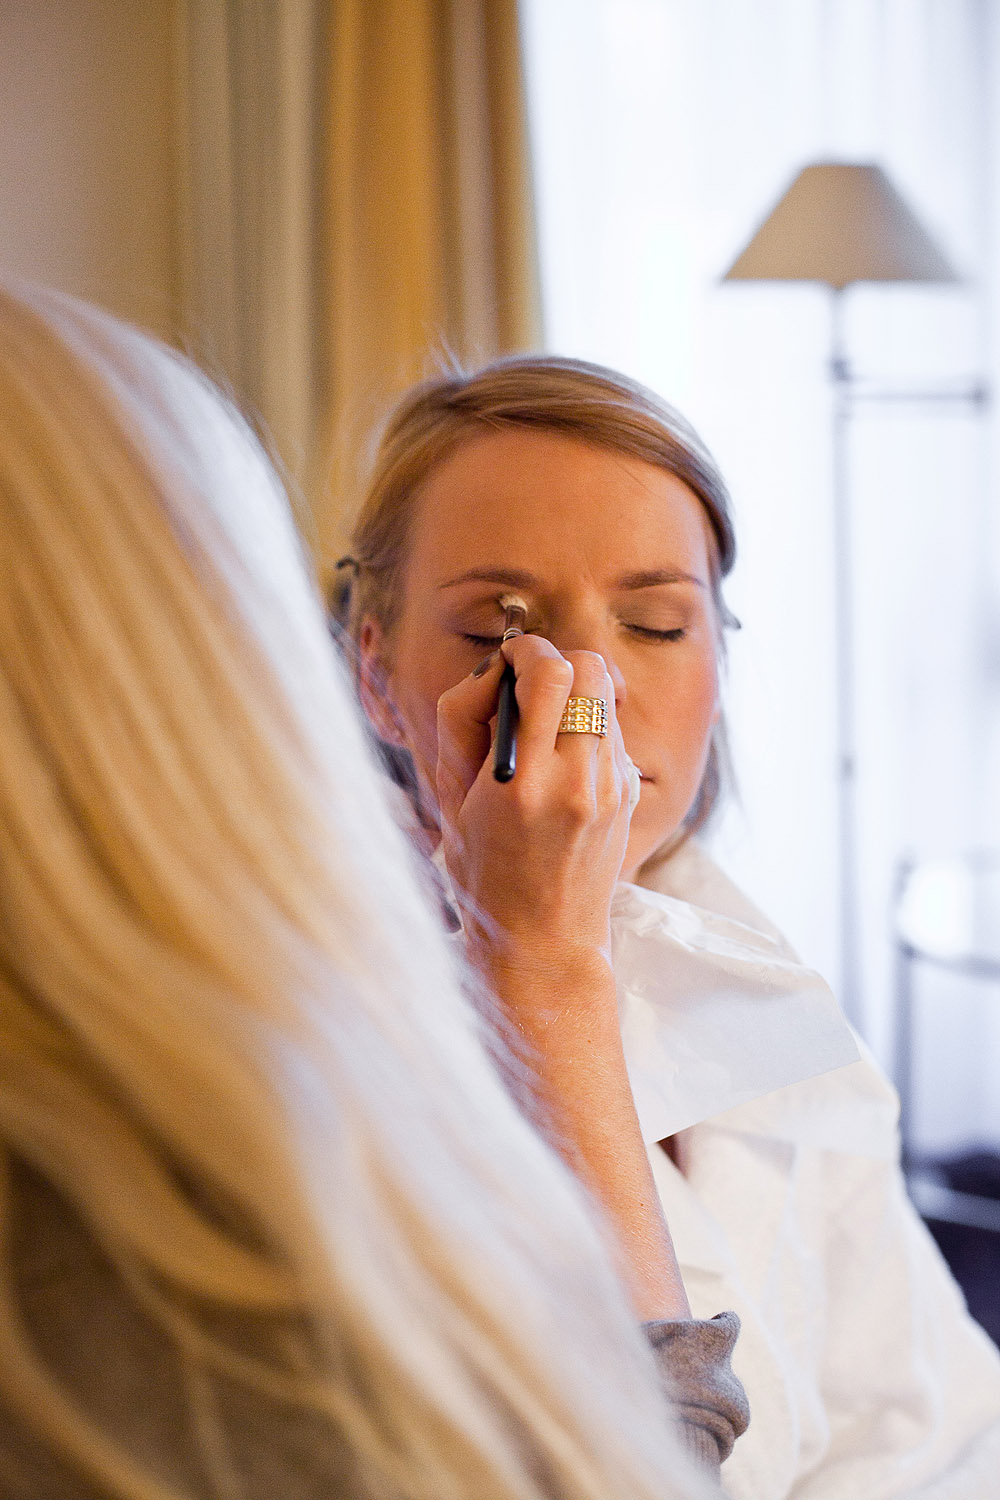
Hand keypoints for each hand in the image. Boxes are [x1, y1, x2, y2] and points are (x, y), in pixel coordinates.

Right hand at [436, 633, 632, 978]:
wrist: (544, 943)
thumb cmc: (483, 875)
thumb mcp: (450, 800)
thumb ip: (465, 722)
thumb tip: (498, 670)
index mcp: (524, 783)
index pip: (548, 672)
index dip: (525, 651)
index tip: (507, 664)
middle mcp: (578, 781)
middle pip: (591, 667)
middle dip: (556, 662)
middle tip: (527, 688)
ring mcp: (612, 788)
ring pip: (607, 694)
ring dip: (574, 693)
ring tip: (542, 730)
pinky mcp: (629, 795)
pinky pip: (612, 732)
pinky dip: (586, 728)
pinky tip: (562, 763)